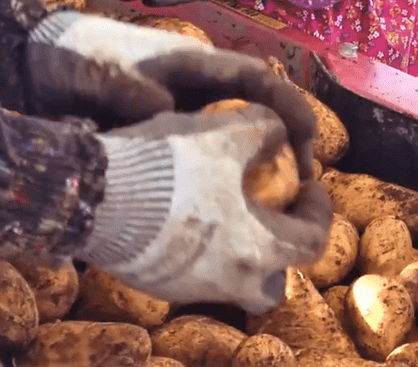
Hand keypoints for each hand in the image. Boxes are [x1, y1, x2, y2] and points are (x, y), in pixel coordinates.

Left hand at [26, 11, 316, 177]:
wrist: (39, 61)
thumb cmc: (75, 59)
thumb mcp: (103, 74)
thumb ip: (133, 93)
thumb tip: (164, 111)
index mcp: (192, 63)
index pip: (259, 80)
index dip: (291, 106)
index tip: (310, 143)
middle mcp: (198, 83)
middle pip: (261, 106)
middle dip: (290, 139)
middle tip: (304, 185)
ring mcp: (184, 105)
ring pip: (240, 129)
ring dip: (264, 157)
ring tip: (279, 200)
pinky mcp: (167, 127)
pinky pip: (210, 148)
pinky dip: (229, 168)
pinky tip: (229, 200)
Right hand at [79, 103, 332, 312]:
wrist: (99, 195)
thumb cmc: (174, 166)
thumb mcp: (229, 132)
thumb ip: (267, 128)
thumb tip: (280, 134)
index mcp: (260, 250)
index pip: (313, 241)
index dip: (319, 210)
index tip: (310, 187)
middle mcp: (231, 281)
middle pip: (274, 284)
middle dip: (282, 253)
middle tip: (275, 218)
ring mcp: (192, 289)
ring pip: (233, 282)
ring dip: (241, 253)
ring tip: (229, 213)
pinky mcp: (158, 285)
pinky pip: (195, 275)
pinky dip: (203, 253)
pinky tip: (187, 217)